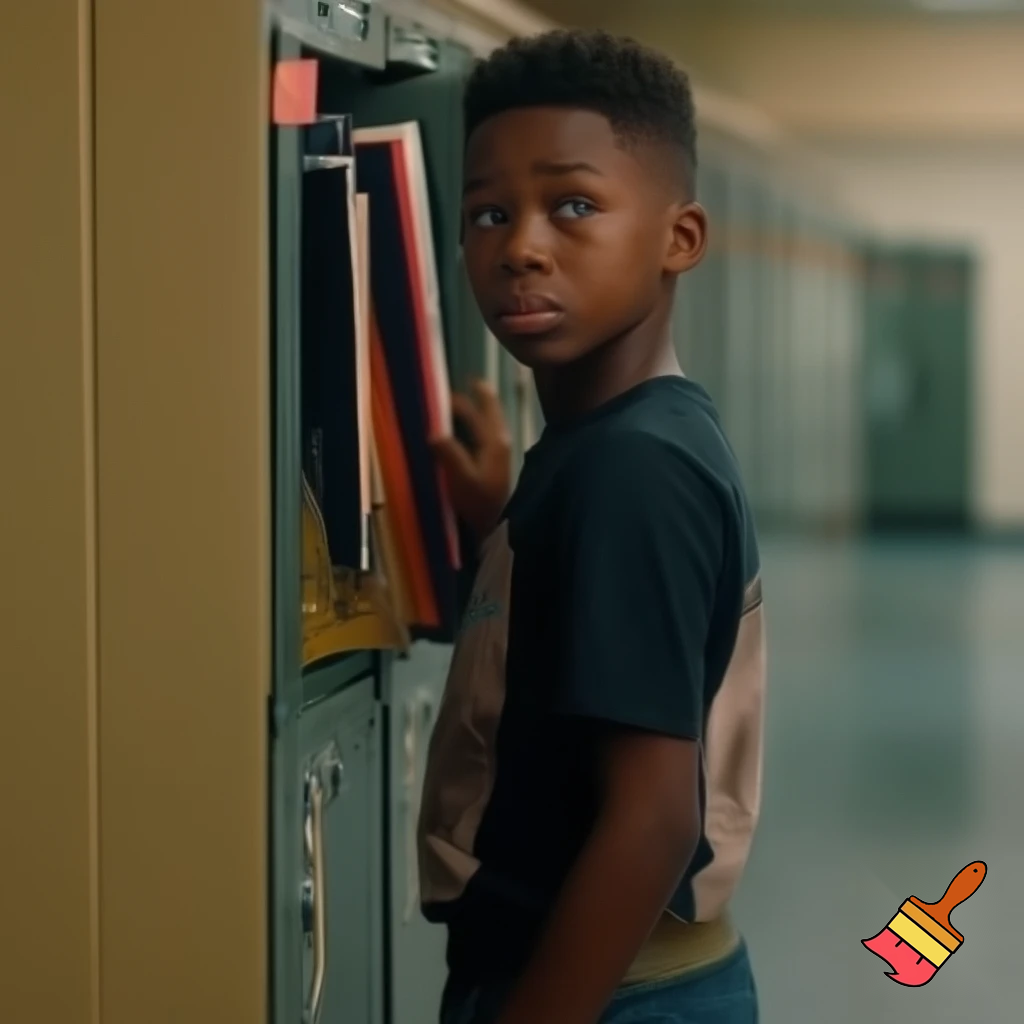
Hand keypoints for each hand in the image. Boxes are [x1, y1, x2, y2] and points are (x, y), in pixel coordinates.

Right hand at [431, 379, 512, 542]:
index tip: (464, 381)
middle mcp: (500, 442)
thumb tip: (434, 432)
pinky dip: (473, 428)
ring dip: (473, 414)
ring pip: (487, 424)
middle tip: (451, 395)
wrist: (495, 527)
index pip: (483, 409)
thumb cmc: (479, 501)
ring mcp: (499, 453)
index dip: (473, 394)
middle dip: (472, 401)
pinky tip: (462, 433)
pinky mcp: (495, 464)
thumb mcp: (461, 477)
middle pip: (488, 413)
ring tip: (455, 409)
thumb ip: (449, 452)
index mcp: (494, 440)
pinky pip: (484, 436)